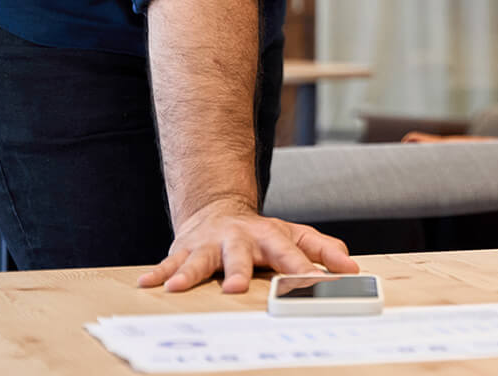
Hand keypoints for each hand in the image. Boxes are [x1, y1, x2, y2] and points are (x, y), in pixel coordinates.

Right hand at [138, 197, 357, 292]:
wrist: (219, 210)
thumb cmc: (261, 233)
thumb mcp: (295, 236)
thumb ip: (323, 250)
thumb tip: (351, 268)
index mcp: (269, 237)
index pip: (288, 253)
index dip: (301, 268)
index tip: (314, 283)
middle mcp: (238, 238)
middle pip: (239, 255)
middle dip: (237, 271)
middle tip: (236, 288)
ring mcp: (210, 244)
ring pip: (200, 258)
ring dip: (189, 272)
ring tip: (178, 287)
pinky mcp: (185, 249)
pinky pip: (169, 262)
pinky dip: (159, 273)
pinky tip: (146, 285)